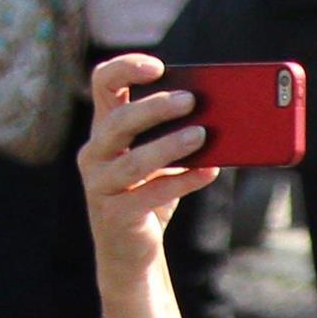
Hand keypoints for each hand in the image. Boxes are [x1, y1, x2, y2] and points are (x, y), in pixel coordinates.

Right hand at [78, 55, 211, 275]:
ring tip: (202, 135)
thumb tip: (222, 119)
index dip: (125, 69)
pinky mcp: (115, 214)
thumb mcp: (161, 163)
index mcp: (104, 131)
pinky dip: (182, 181)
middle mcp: (94, 153)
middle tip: (191, 101)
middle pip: (118, 121)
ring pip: (134, 160)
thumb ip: (176, 138)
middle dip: (154, 108)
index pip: (102, 84)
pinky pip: (150, 195)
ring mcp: (100, 184)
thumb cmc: (149, 197)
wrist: (132, 251)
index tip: (158, 66)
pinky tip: (209, 172)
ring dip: (170, 145)